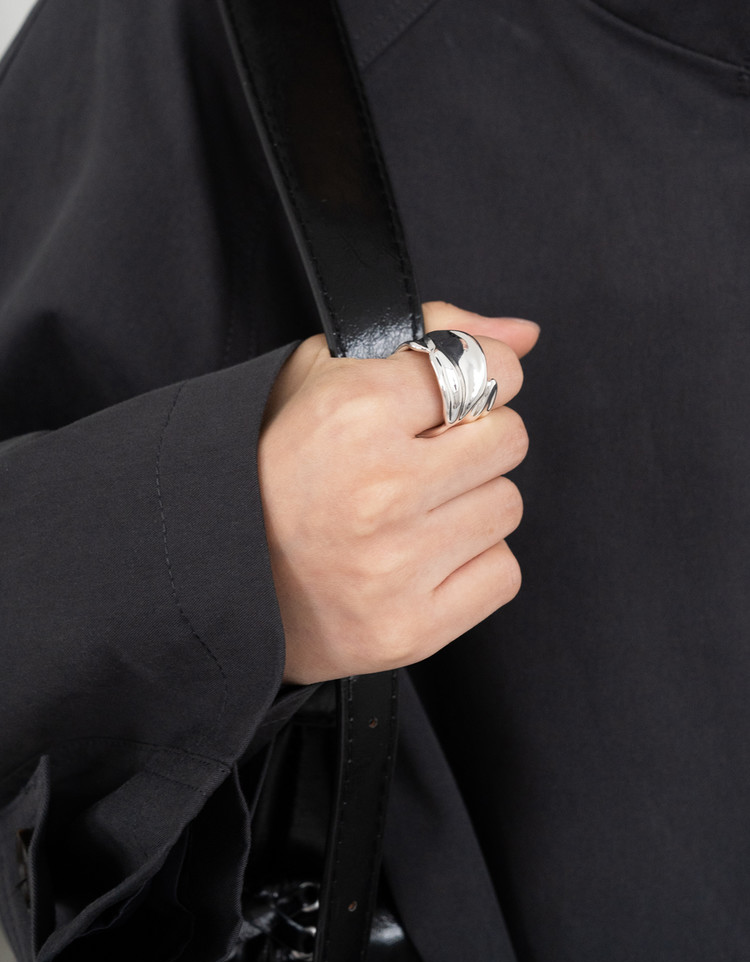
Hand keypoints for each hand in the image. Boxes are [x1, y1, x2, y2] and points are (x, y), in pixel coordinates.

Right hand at [258, 302, 539, 684]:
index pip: (485, 370)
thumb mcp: (325, 374)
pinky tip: (420, 559)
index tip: (458, 394)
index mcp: (353, 413)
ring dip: (470, 504)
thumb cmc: (276, 468)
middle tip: (425, 458)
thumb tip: (524, 334)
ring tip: (412, 512)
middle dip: (475, 441)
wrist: (222, 580)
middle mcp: (379, 489)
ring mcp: (395, 567)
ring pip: (506, 506)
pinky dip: (471, 566)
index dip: (480, 376)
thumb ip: (431, 332)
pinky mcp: (411, 629)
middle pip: (508, 439)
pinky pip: (502, 573)